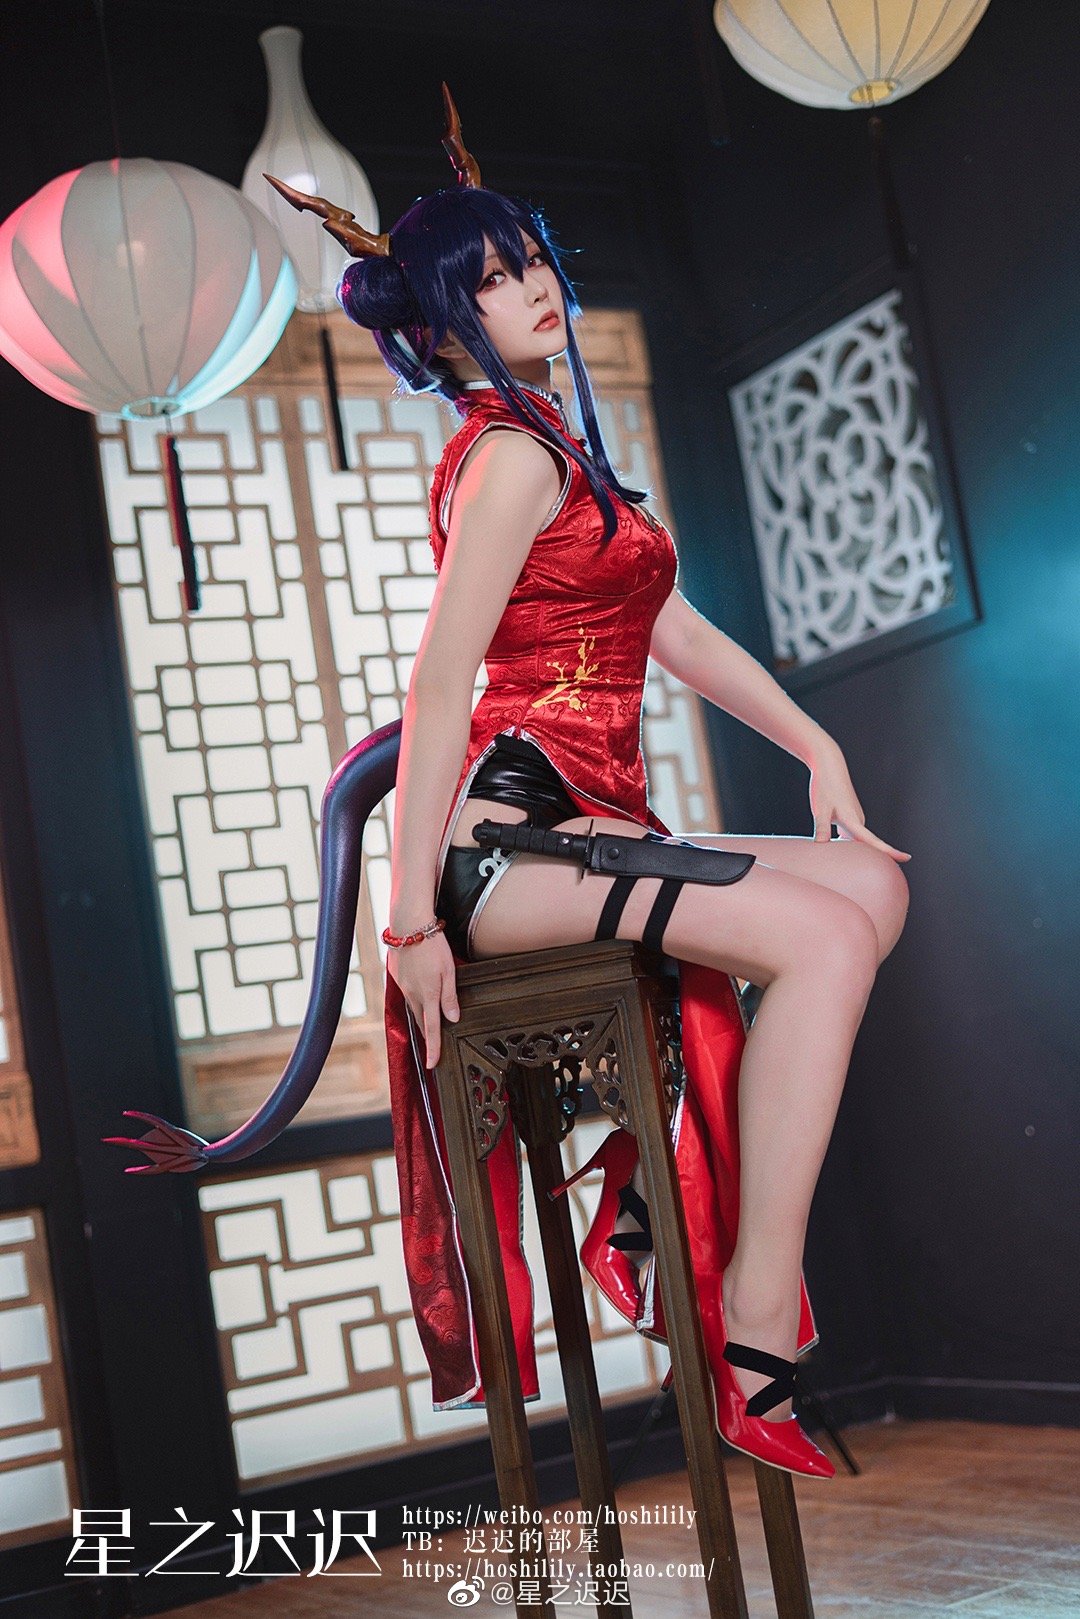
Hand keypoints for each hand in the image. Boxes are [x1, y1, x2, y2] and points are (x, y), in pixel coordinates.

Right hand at [387, 926, 459, 1067]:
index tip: (433, 1065)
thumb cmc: (432, 944)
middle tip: (435, 1046)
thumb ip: (450, 997)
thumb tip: (453, 1018)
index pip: (432, 1029)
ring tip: (430, 1023)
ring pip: (414, 1007)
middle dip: (428, 1035)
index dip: (434, 1049)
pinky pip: (407, 993)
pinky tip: (420, 993)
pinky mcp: (397, 975)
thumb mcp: (449, 971)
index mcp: (428, 995)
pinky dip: (415, 998)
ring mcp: (403, 985)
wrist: (408, 924)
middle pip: (422, 1021)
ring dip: (422, 1016)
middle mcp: (413, 994)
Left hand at [808, 743, 910, 861]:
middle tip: (862, 871)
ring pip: (856, 839)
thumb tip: (821, 846)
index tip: (906, 857)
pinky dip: (845, 841)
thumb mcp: (820, 810)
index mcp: (853, 820)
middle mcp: (858, 820)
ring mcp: (855, 817)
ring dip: (852, 849)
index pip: (874, 841)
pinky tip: (835, 844)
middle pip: (865, 845)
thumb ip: (821, 830)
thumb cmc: (826, 785)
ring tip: (843, 861)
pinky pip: (851, 834)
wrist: (829, 765)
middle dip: (868, 858)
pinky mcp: (850, 815)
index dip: (890, 851)